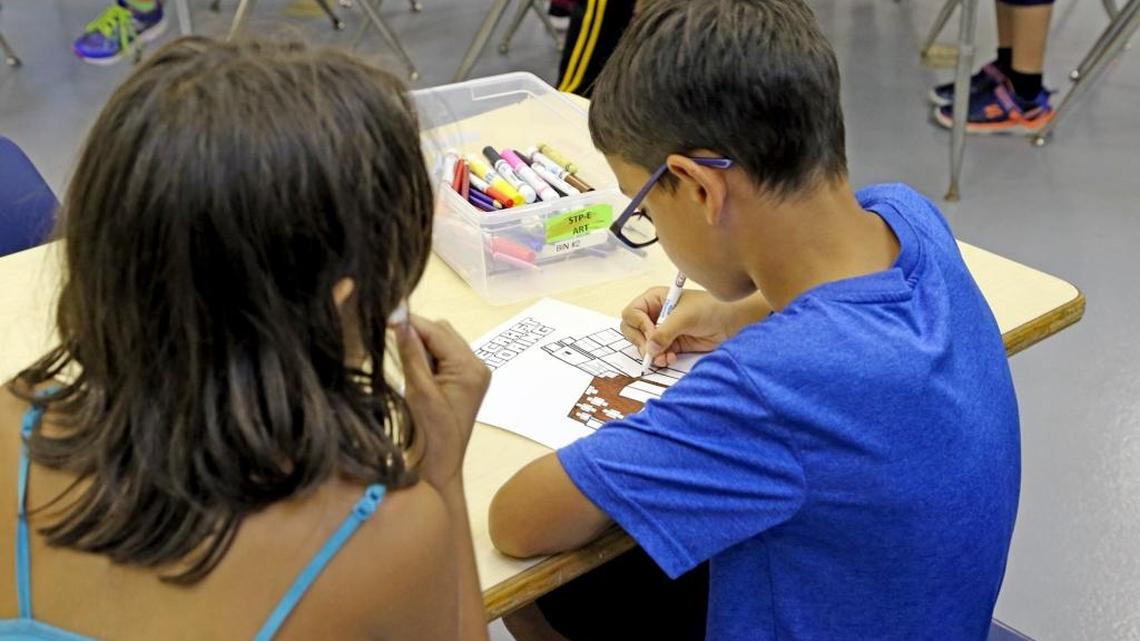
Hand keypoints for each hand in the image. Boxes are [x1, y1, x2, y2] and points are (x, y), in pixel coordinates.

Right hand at [394, 316, 489, 489]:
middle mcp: (477, 365)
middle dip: (416, 332)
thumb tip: (399, 316)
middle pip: (442, 332)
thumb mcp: (418, 391)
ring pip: (442, 342)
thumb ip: (411, 353)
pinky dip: (427, 356)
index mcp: (470, 367)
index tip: (383, 316)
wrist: (439, 470)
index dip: (410, 322)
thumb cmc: (428, 436)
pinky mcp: (464, 381)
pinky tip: (413, 367)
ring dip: (421, 343)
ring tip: (400, 356)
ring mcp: (473, 373)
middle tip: (389, 339)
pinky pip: (444, 357)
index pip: (437, 331)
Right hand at [620, 288, 735, 367]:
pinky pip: (657, 354)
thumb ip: (664, 332)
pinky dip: (660, 359)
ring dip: (651, 354)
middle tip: (652, 350)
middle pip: (632, 330)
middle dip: (641, 342)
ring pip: (644, 345)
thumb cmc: (710, 308)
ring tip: (664, 357)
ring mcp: (663, 330)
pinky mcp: (672, 344)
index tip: (652, 333)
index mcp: (654, 299)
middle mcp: (655, 314)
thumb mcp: (684, 317)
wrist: (732, 321)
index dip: (638, 325)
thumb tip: (649, 349)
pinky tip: (670, 359)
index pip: (632, 313)